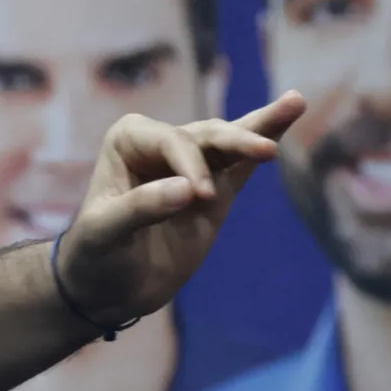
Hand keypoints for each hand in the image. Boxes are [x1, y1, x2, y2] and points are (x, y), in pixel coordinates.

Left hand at [56, 92, 306, 328]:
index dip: (192, 165)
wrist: (107, 289)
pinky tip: (289, 113)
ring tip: (295, 101)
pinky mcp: (215, 193)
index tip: (200, 198)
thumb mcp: (104, 234)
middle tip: (266, 152)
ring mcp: (191, 167)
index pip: (173, 140)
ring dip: (260, 127)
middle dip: (237, 140)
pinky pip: (242, 166)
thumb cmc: (94, 256)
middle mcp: (161, 144)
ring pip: (229, 142)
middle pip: (207, 135)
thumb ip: (141, 208)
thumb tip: (190, 190)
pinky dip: (262, 143)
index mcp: (129, 140)